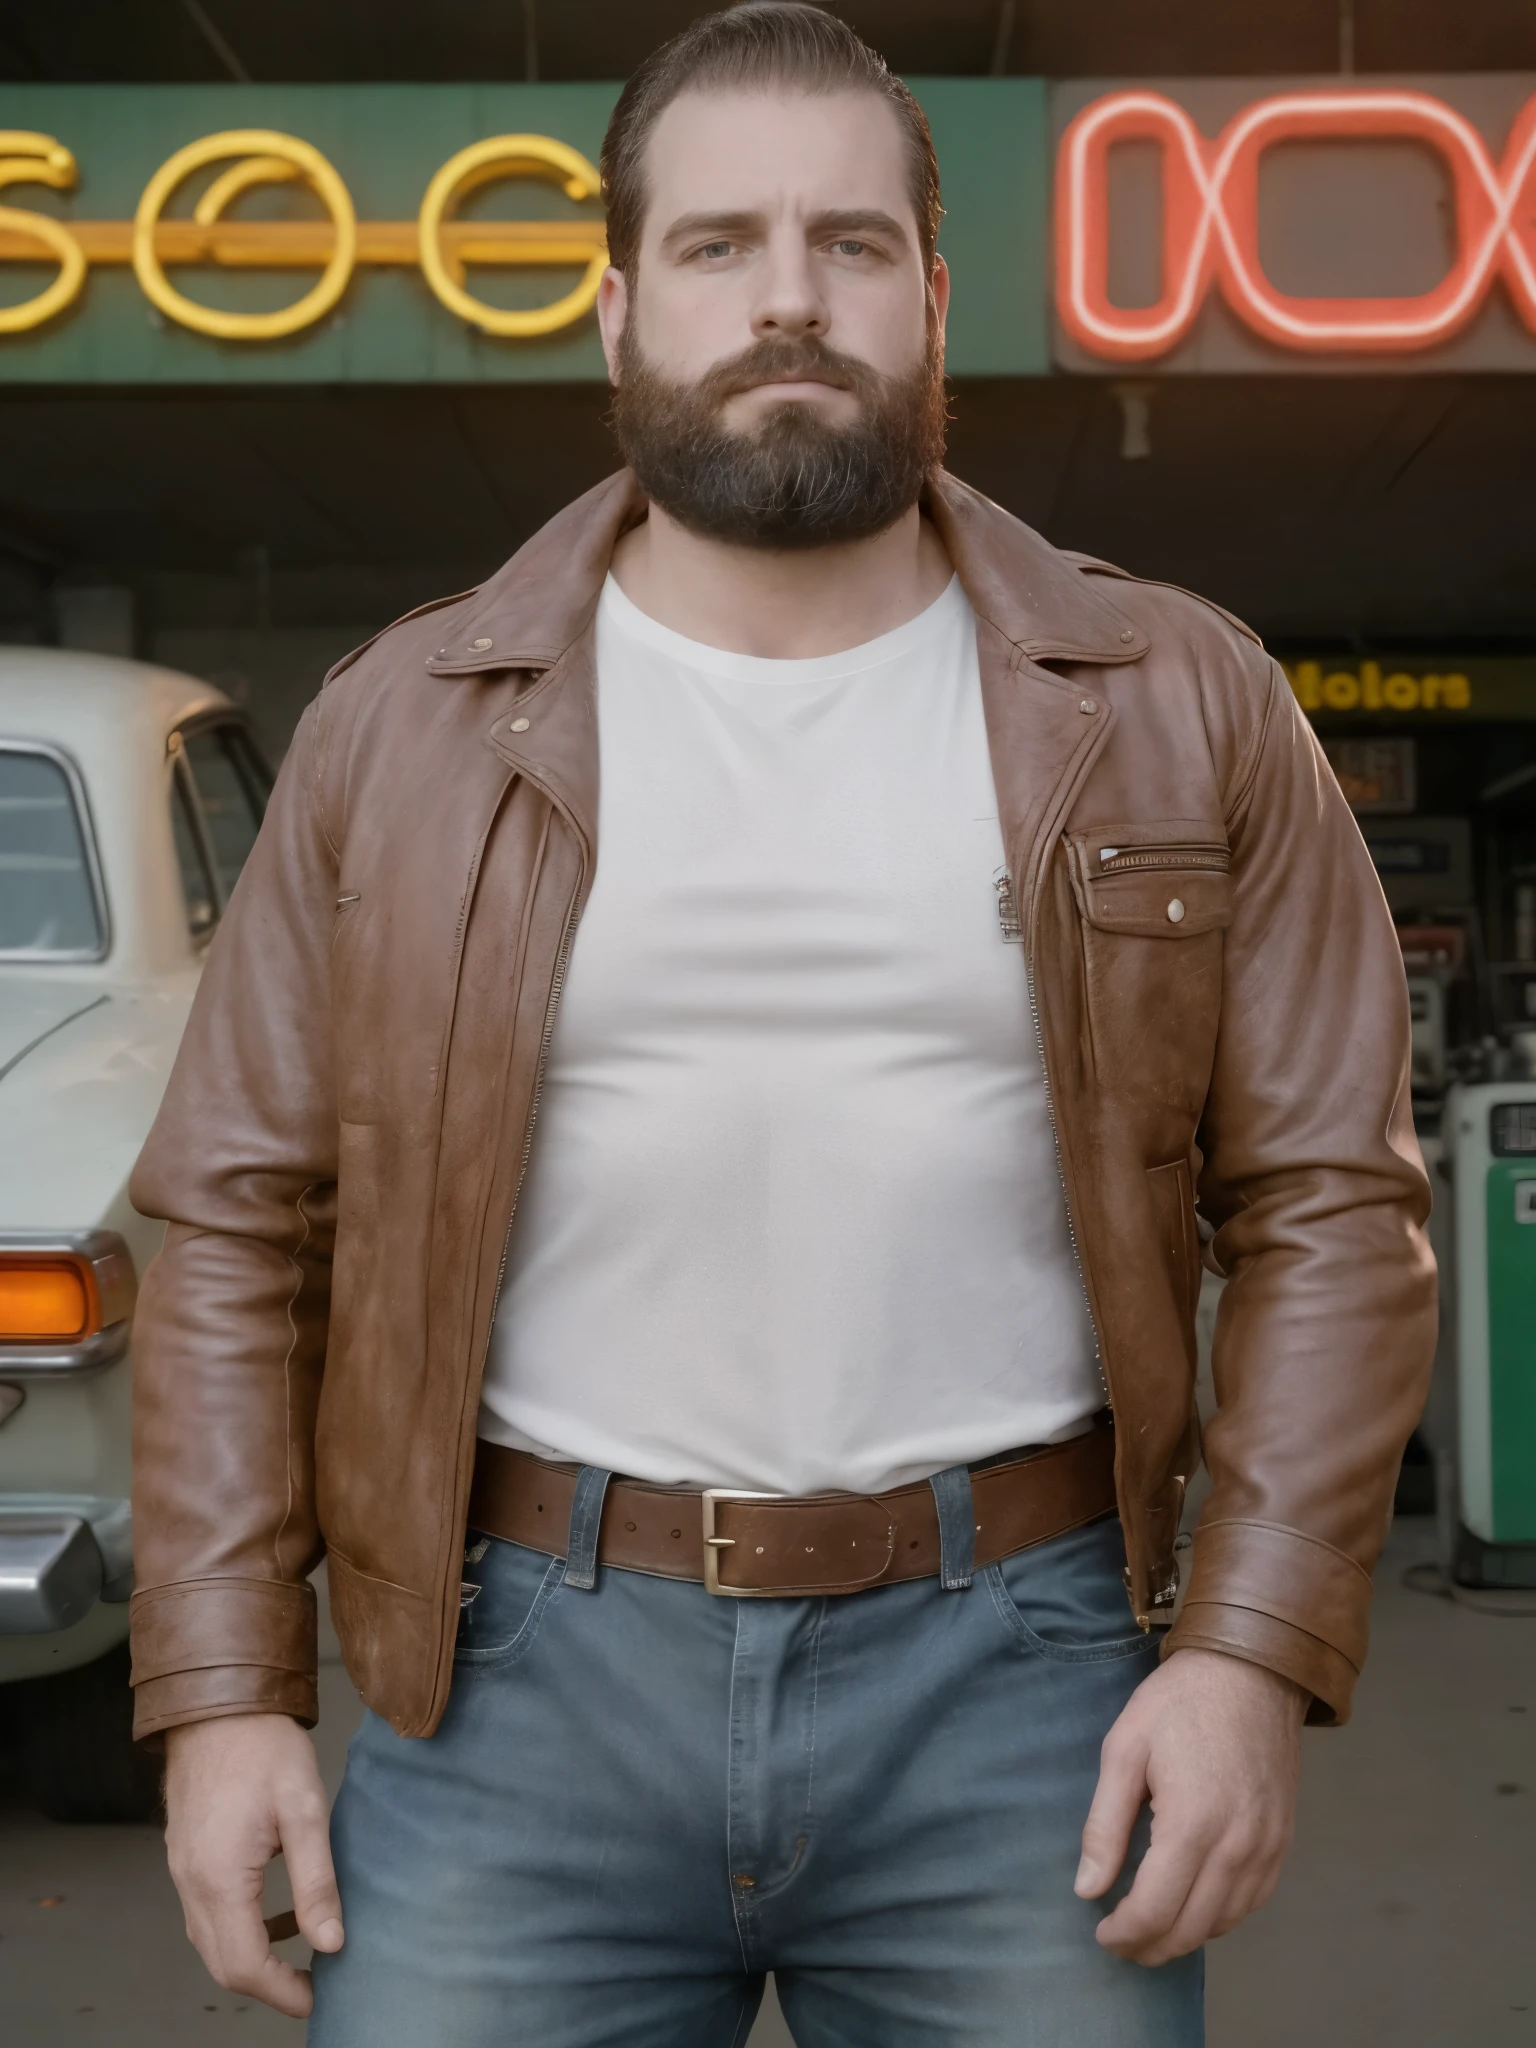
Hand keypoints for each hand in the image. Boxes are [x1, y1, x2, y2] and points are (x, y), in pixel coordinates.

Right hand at [164, 1712, 342, 2017]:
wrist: (220, 1703)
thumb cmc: (263, 1746)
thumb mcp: (305, 1809)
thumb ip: (316, 1882)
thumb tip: (331, 1942)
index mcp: (218, 1877)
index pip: (244, 1965)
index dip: (282, 1992)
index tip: (318, 1997)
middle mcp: (191, 1882)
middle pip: (222, 1963)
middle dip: (268, 1984)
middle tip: (314, 1984)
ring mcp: (183, 1870)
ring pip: (212, 1941)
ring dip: (254, 1956)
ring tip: (305, 1950)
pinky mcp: (187, 1856)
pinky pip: (208, 1912)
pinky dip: (241, 1927)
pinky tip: (278, 1914)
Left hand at [1074, 1647, 1305, 1965]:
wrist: (1251, 1671)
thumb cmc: (1179, 1702)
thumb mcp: (1124, 1750)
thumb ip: (1104, 1826)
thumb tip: (1087, 1890)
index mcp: (1192, 1825)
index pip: (1155, 1911)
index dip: (1124, 1934)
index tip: (1101, 1934)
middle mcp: (1237, 1846)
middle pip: (1191, 1929)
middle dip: (1151, 1947)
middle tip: (1121, 1942)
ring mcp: (1267, 1847)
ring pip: (1224, 1922)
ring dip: (1185, 1937)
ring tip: (1151, 1929)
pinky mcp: (1283, 1840)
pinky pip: (1253, 1901)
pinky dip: (1221, 1916)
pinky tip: (1195, 1906)